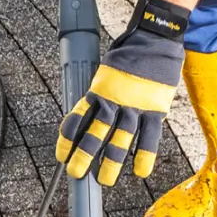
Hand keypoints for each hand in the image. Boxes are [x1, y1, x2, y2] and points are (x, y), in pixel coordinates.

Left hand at [56, 0, 192, 185]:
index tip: (61, 156)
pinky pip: (150, 137)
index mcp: (98, 90)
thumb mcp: (106, 72)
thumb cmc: (129, 54)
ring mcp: (135, 106)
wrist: (155, 36)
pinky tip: (140, 172)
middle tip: (76, 173)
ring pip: (120, 140)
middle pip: (95, 134)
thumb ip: (99, 94)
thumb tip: (89, 114)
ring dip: (111, 162)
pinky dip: (145, 155)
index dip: (67, 140)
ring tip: (105, 180)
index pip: (77, 119)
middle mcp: (114, 100)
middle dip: (84, 156)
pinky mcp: (155, 108)